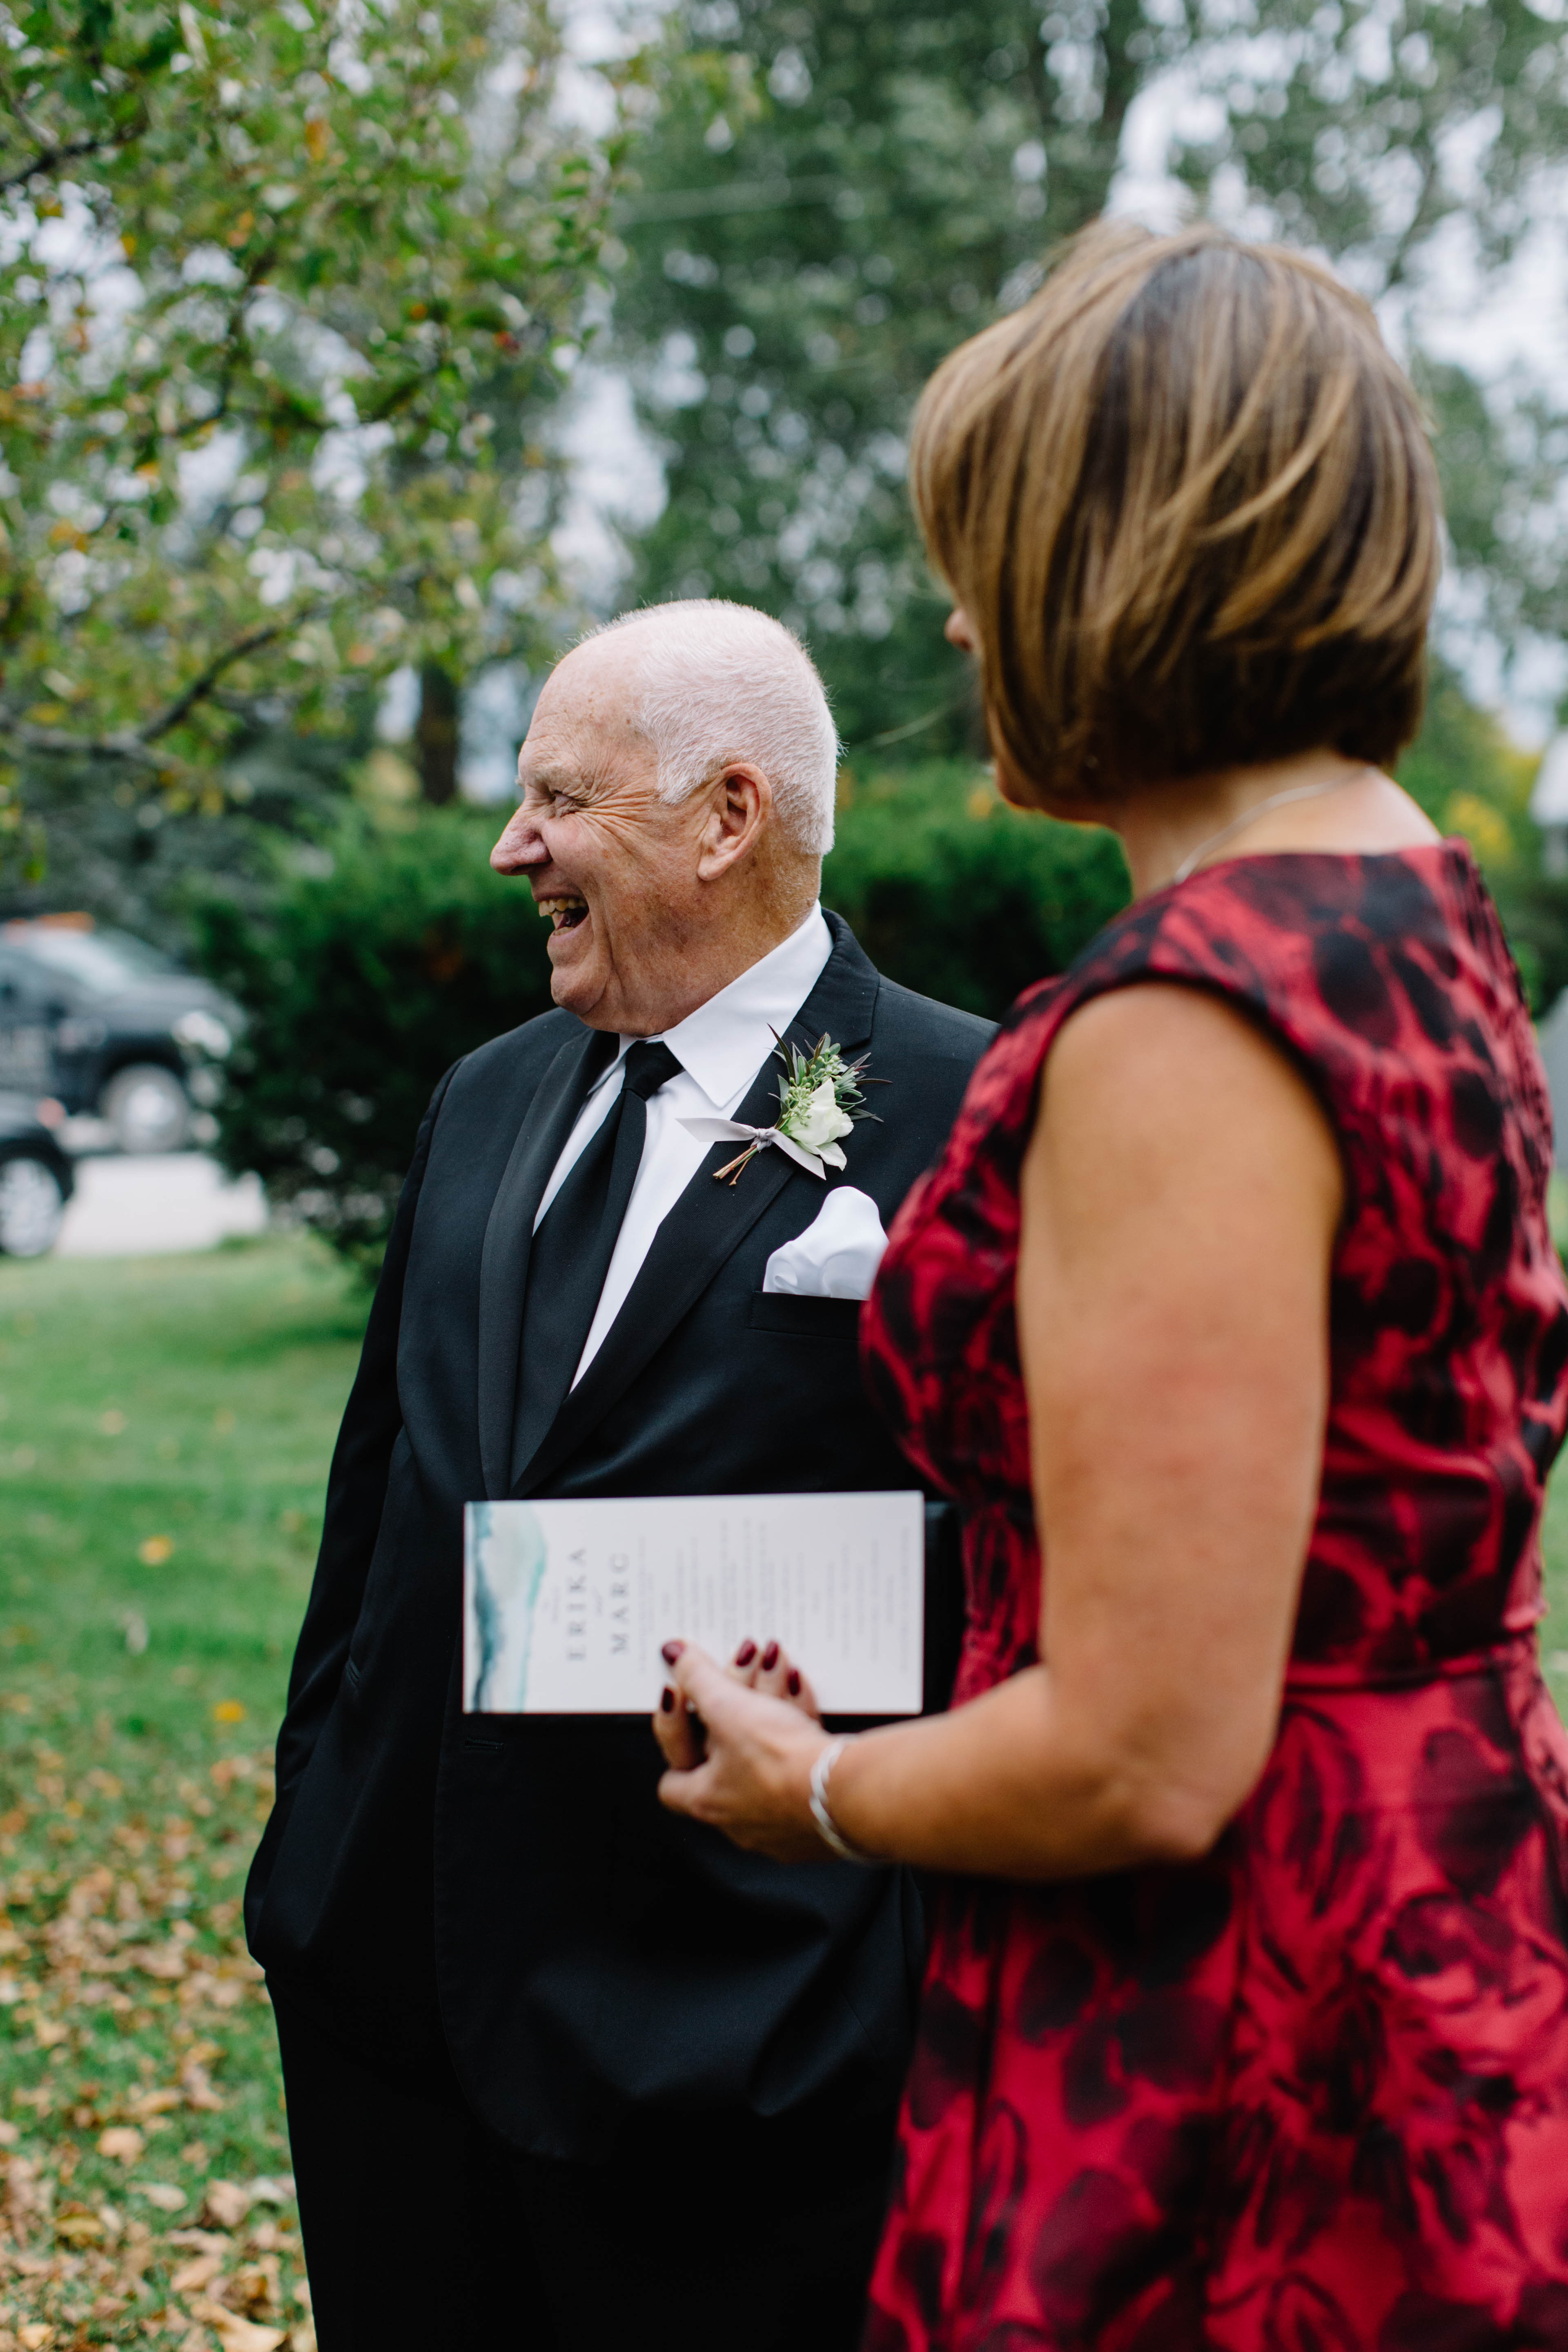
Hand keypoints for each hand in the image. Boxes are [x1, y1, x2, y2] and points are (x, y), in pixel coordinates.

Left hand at [652, 1643, 830, 1862]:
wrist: (846, 1792)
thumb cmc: (780, 1765)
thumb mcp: (727, 1708)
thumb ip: (696, 1679)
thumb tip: (673, 1657)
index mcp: (706, 1801)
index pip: (671, 1779)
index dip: (675, 1732)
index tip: (682, 1694)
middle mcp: (739, 1817)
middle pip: (724, 1750)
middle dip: (731, 1701)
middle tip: (741, 1664)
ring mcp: (781, 1816)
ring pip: (764, 1749)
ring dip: (765, 1702)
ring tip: (773, 1660)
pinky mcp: (817, 1807)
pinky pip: (799, 1757)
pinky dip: (797, 1719)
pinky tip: (799, 1682)